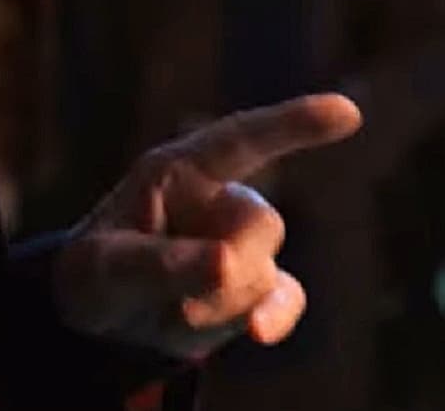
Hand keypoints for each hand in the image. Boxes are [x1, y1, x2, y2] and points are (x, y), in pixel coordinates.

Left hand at [51, 93, 362, 358]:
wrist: (102, 320)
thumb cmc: (97, 272)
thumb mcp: (105, 267)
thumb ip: (160, 263)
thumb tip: (227, 265)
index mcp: (181, 170)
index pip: (244, 140)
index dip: (293, 123)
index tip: (347, 113)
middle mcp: (222, 200)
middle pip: (260, 223)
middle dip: (222, 267)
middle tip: (166, 295)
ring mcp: (245, 244)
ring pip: (263, 273)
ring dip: (216, 305)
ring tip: (167, 311)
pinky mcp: (259, 287)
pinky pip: (284, 299)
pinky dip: (273, 317)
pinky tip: (259, 331)